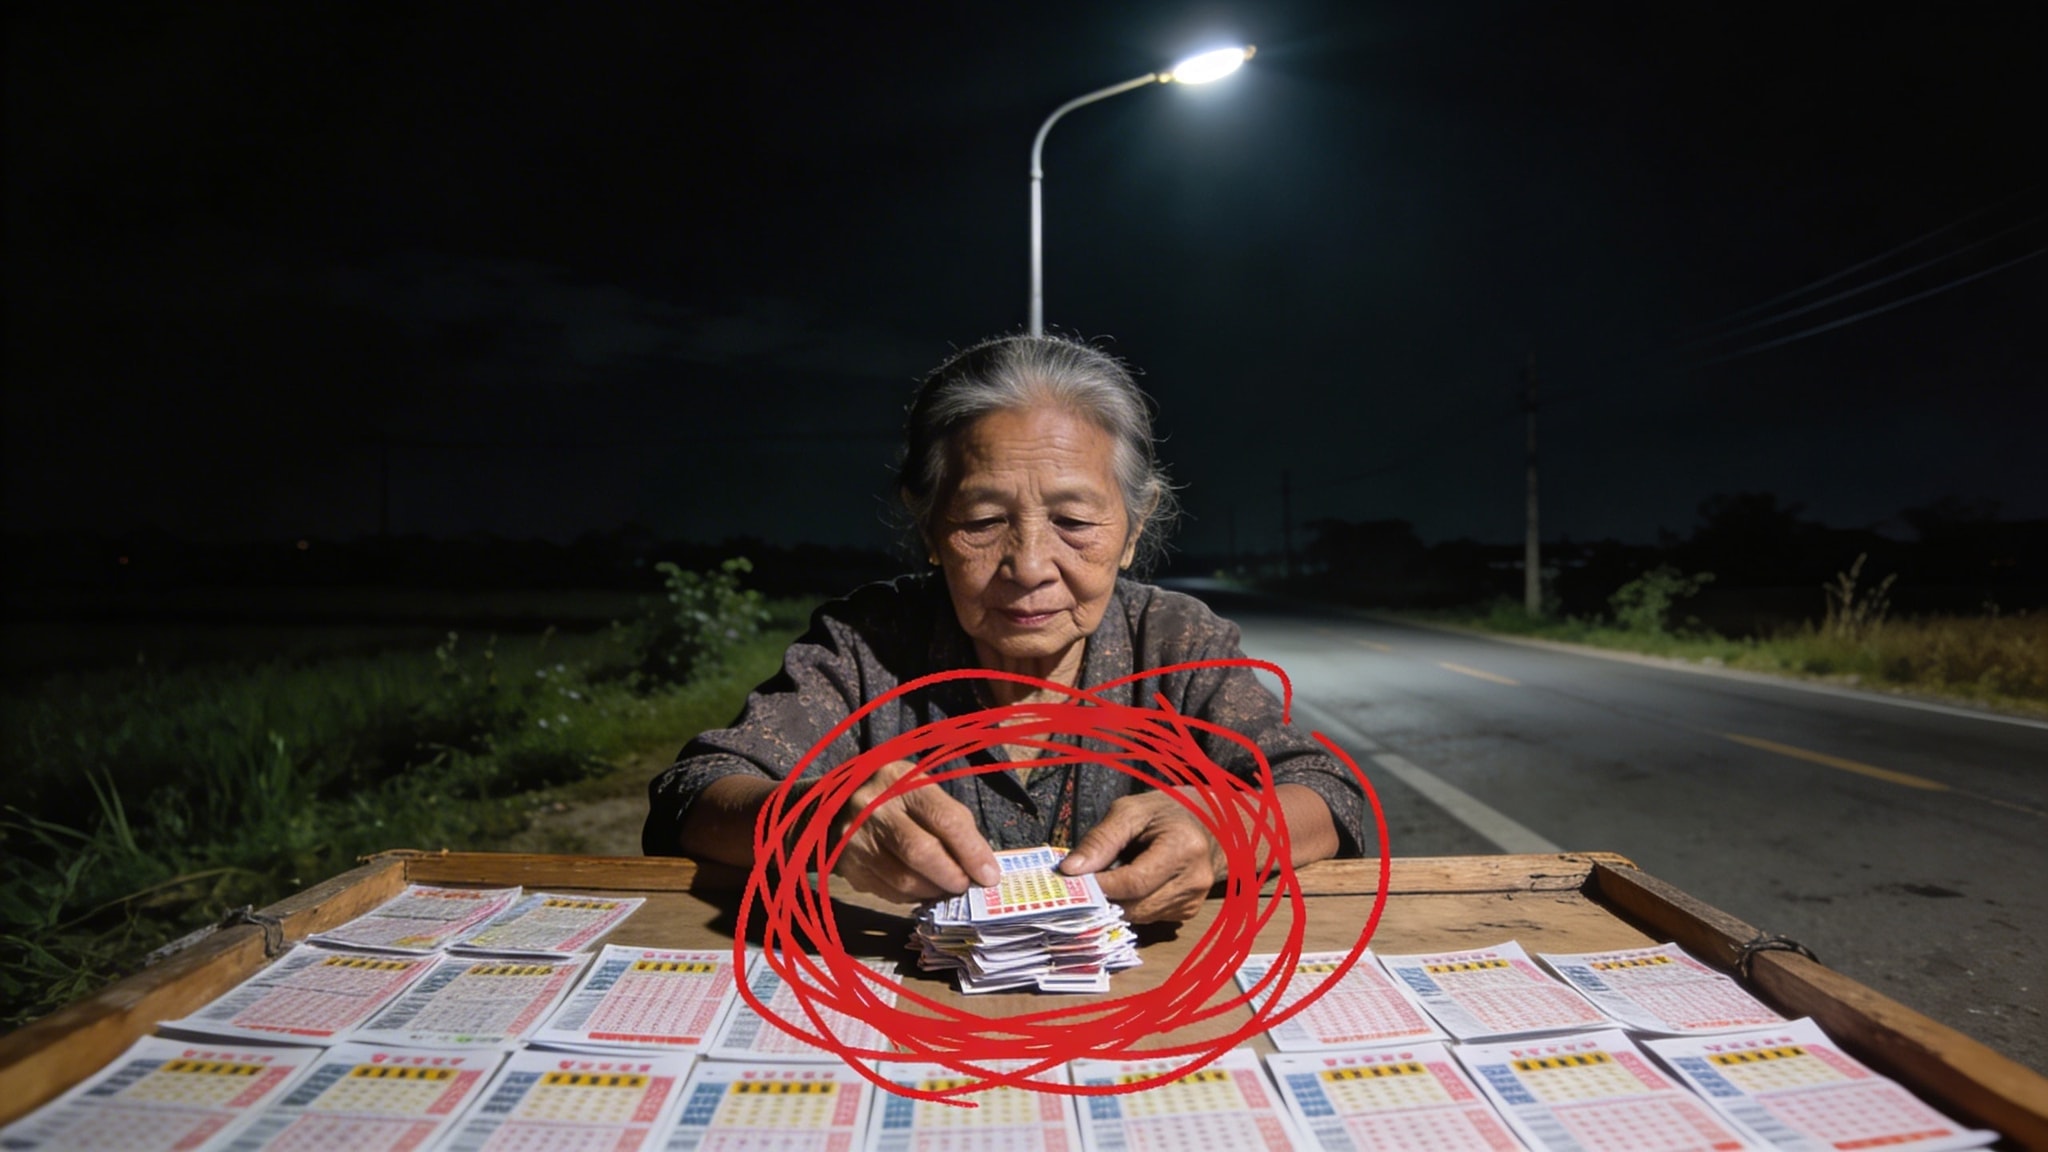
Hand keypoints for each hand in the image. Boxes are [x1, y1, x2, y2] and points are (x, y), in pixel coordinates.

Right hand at [827, 759, 1000, 902]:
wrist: (834, 803)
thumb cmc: (893, 797)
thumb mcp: (921, 792)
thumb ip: (952, 821)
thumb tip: (982, 866)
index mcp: (901, 781)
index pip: (944, 819)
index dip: (971, 851)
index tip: (989, 875)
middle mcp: (873, 806)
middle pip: (920, 851)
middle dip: (951, 875)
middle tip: (965, 885)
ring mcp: (855, 837)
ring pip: (903, 879)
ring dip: (932, 890)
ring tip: (945, 887)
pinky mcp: (847, 864)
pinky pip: (887, 892)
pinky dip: (911, 896)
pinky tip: (920, 888)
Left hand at [1058, 789, 1224, 923]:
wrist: (1209, 822)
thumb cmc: (1167, 811)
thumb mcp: (1131, 811)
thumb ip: (1101, 839)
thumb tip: (1070, 870)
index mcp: (1184, 848)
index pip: (1134, 882)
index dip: (1099, 885)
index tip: (1071, 880)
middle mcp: (1195, 880)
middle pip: (1134, 906)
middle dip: (1103, 897)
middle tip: (1080, 882)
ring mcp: (1194, 900)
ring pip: (1138, 916)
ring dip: (1116, 902)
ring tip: (1106, 878)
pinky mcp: (1188, 911)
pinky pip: (1148, 917)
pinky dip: (1131, 904)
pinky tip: (1129, 885)